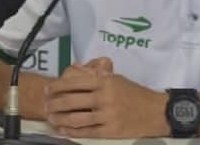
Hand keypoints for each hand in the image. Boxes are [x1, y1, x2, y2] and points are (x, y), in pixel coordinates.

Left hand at [44, 57, 169, 137]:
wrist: (154, 111)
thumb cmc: (134, 93)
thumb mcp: (116, 78)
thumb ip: (95, 74)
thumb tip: (74, 68)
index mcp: (105, 82)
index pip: (75, 82)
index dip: (58, 86)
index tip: (47, 89)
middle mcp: (104, 97)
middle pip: (71, 101)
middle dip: (54, 103)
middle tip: (45, 105)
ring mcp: (106, 115)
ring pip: (76, 118)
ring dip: (59, 118)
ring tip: (50, 118)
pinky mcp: (110, 131)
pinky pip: (86, 131)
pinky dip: (71, 131)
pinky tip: (62, 130)